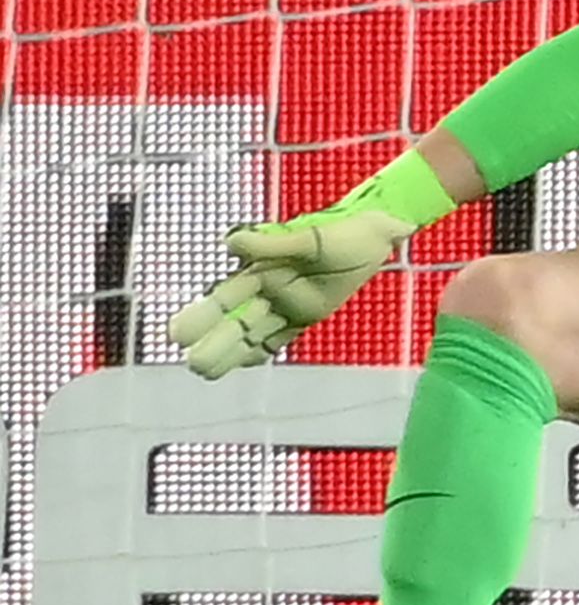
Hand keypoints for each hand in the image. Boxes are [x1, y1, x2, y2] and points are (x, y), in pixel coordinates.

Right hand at [165, 205, 412, 379]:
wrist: (376, 237)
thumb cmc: (342, 233)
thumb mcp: (309, 239)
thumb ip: (271, 244)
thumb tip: (231, 244)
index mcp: (261, 270)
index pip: (224, 298)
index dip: (202, 316)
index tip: (177, 334)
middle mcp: (268, 290)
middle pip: (234, 320)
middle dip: (214, 341)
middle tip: (192, 363)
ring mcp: (287, 305)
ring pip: (251, 333)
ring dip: (230, 352)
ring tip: (203, 371)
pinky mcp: (306, 316)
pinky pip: (279, 337)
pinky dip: (261, 350)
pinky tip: (243, 362)